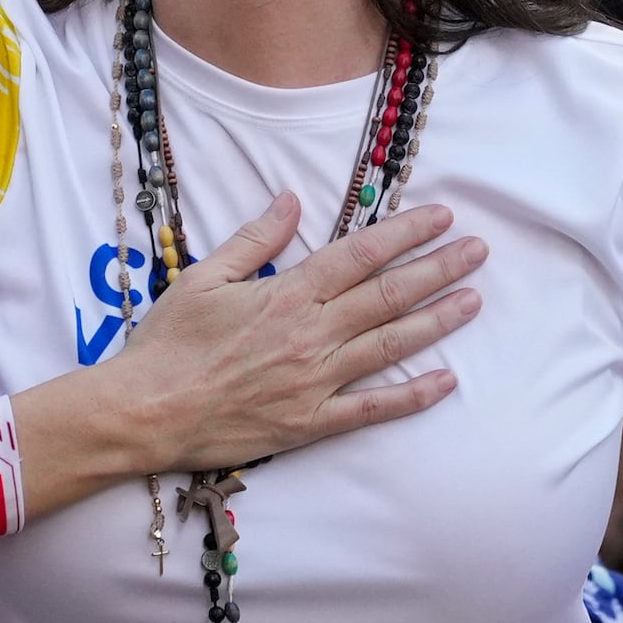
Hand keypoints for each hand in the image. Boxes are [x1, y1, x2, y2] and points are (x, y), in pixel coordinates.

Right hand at [84, 195, 479, 471]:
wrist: (144, 413)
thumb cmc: (168, 343)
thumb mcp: (203, 276)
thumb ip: (254, 238)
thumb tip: (292, 199)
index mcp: (287, 293)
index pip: (361, 254)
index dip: (407, 233)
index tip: (443, 217)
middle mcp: (311, 334)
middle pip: (389, 295)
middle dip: (439, 269)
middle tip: (478, 251)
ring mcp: (316, 382)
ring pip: (391, 346)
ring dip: (437, 321)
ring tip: (474, 300)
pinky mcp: (311, 423)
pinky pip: (373, 409)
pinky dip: (413, 396)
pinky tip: (447, 381)